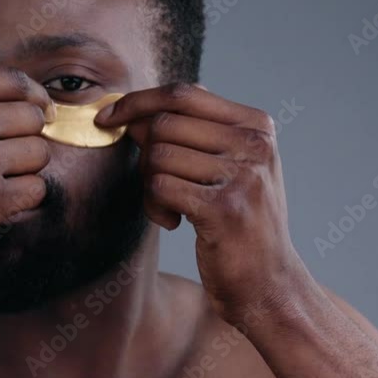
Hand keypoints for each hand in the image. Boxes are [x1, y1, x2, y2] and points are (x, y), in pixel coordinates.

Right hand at [0, 66, 53, 280]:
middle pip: (33, 118)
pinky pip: (36, 189)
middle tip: (3, 156)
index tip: (40, 112)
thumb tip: (21, 97)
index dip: (34, 99)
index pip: (16, 82)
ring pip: (39, 153)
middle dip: (25, 137)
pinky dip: (23, 197)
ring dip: (25, 168)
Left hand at [95, 83, 302, 323]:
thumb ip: (198, 133)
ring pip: (158, 155)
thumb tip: (139, 110)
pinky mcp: (223, 209)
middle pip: (165, 123)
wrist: (269, 284)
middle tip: (152, 181)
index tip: (108, 117)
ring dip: (148, 184)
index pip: (184, 94)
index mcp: (257, 126)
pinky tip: (172, 222)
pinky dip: (153, 206)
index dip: (138, 101)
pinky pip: (159, 186)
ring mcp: (242, 176)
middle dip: (143, 152)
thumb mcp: (235, 167)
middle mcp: (255, 145)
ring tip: (168, 207)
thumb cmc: (242, 223)